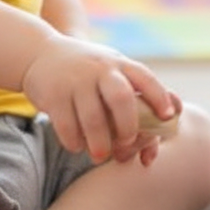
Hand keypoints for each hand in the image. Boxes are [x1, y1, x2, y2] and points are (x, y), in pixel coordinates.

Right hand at [21, 34, 180, 163]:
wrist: (40, 53)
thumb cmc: (89, 74)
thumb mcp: (113, 74)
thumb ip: (136, 99)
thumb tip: (162, 139)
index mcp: (121, 64)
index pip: (145, 78)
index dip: (160, 96)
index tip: (169, 116)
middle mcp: (101, 69)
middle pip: (121, 98)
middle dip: (128, 126)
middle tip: (126, 144)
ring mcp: (76, 80)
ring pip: (93, 117)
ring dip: (99, 142)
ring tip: (100, 156)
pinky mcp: (54, 94)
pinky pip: (66, 124)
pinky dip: (74, 141)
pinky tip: (77, 146)